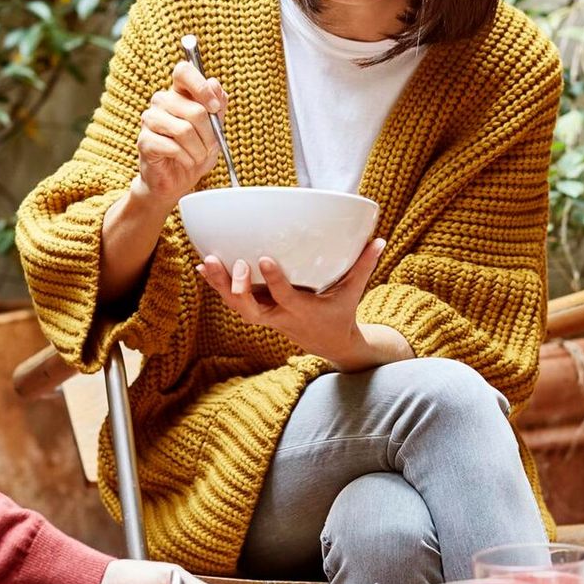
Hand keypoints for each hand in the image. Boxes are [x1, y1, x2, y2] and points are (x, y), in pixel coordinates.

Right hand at [130, 60, 228, 212]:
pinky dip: (186, 158)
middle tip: (211, 147)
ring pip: (184, 130)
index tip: (215, 107)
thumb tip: (215, 83)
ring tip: (198, 157)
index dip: (201, 86)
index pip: (183, 71)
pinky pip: (172, 147)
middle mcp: (161, 101)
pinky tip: (186, 162)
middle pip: (193, 109)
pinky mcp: (144, 141)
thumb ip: (217, 106)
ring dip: (198, 149)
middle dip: (209, 134)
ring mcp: (150, 120)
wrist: (177, 180)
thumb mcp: (215, 129)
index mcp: (178, 93)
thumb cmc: (195, 152)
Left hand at [198, 239, 403, 369]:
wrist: (329, 344)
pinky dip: (218, 286)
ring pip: (237, 306)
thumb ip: (363, 266)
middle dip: (235, 288)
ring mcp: (266, 316)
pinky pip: (234, 302)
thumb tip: (379, 239)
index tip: (264, 258)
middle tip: (227, 263)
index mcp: (303, 311)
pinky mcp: (258, 312)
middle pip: (250, 308)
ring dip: (221, 286)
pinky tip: (204, 267)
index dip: (273, 280)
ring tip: (208, 261)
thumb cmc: (341, 313)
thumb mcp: (354, 292)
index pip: (285, 297)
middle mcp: (280, 316)